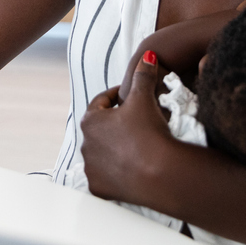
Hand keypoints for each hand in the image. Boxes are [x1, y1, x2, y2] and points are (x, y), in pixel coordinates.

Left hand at [79, 52, 174, 201]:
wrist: (161, 174)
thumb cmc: (149, 132)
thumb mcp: (145, 99)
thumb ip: (143, 75)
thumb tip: (148, 55)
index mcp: (90, 121)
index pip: (101, 102)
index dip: (117, 97)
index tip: (129, 97)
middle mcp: (85, 145)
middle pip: (100, 129)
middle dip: (115, 124)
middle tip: (134, 122)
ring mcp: (91, 169)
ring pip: (102, 154)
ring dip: (114, 149)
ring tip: (135, 146)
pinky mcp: (99, 189)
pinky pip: (105, 177)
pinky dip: (115, 172)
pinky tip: (130, 168)